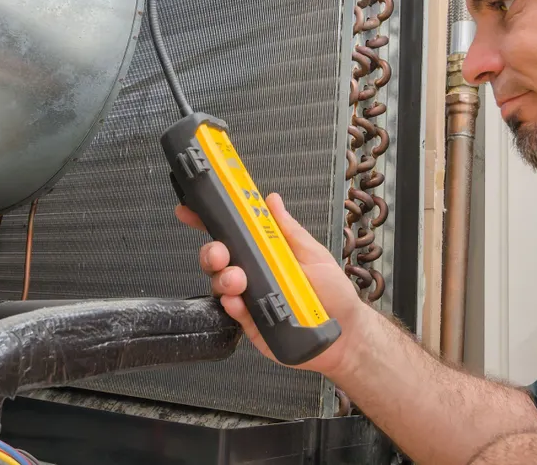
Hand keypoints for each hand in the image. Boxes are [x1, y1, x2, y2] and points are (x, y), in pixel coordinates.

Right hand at [175, 192, 368, 377]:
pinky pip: (232, 312)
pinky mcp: (250, 324)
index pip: (233, 233)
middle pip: (218, 258)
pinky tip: (237, 301)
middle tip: (221, 253)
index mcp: (266, 252)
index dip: (210, 219)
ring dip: (224, 278)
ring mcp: (249, 298)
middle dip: (212, 251)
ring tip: (238, 280)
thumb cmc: (333, 294)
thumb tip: (272, 200)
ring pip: (220, 284)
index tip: (191, 210)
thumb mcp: (313, 254)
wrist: (345, 336)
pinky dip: (231, 304)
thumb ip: (288, 230)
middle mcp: (253, 273)